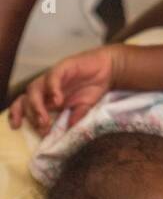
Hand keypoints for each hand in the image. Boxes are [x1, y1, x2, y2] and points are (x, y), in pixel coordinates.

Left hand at [7, 46, 121, 134]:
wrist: (108, 70)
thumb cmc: (93, 88)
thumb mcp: (84, 108)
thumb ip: (75, 117)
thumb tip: (68, 130)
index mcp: (47, 98)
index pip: (24, 106)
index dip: (17, 115)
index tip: (19, 128)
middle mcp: (45, 88)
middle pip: (26, 100)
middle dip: (31, 115)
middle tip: (43, 128)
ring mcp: (52, 78)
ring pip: (34, 89)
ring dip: (37, 106)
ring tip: (45, 119)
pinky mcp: (62, 68)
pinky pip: (51, 78)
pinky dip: (52, 89)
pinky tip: (58, 100)